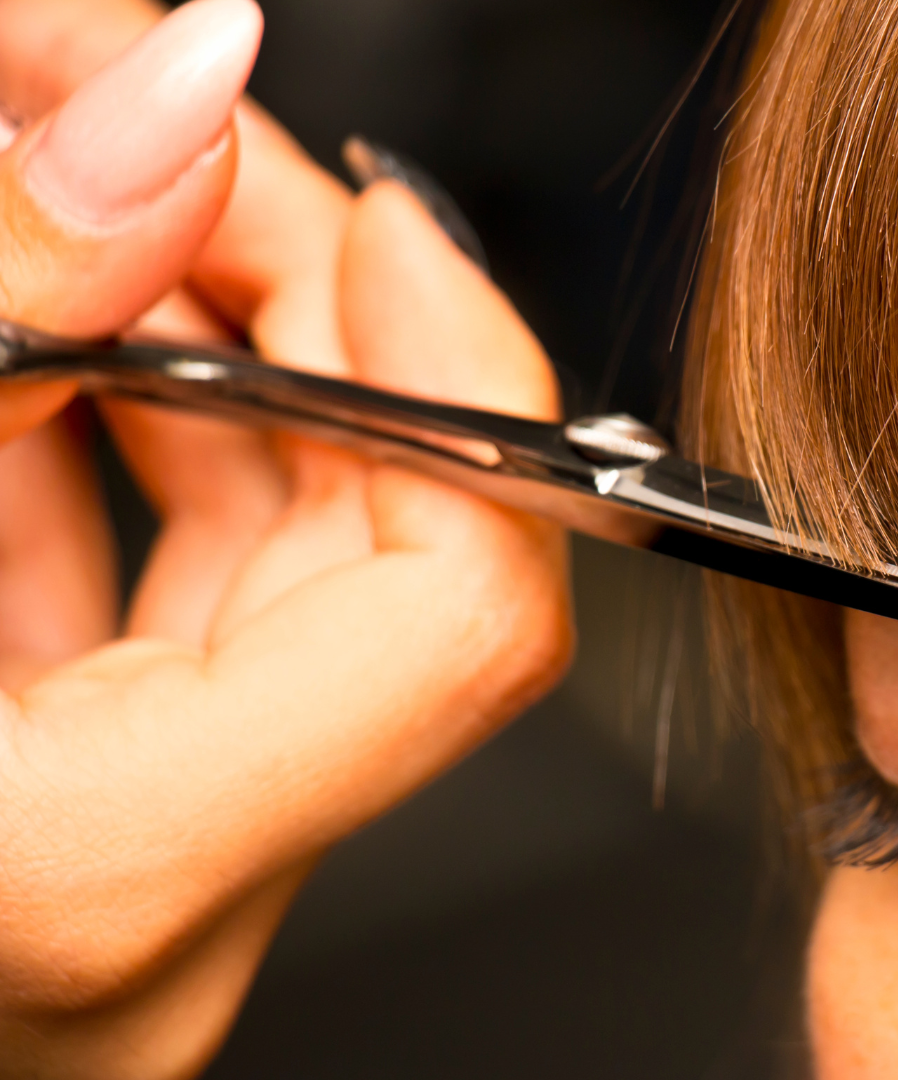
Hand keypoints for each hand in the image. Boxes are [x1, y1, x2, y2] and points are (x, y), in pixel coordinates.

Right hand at [0, 2, 572, 1076]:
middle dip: (261, 286)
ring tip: (32, 169)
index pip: (466, 612)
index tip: (367, 212)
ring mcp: (117, 882)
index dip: (456, 378)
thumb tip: (181, 92)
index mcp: (100, 870)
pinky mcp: (62, 831)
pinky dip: (95, 448)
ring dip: (165, 336)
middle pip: (367, 545)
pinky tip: (19, 345)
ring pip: (259, 562)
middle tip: (112, 105)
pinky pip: (151, 612)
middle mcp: (151, 914)